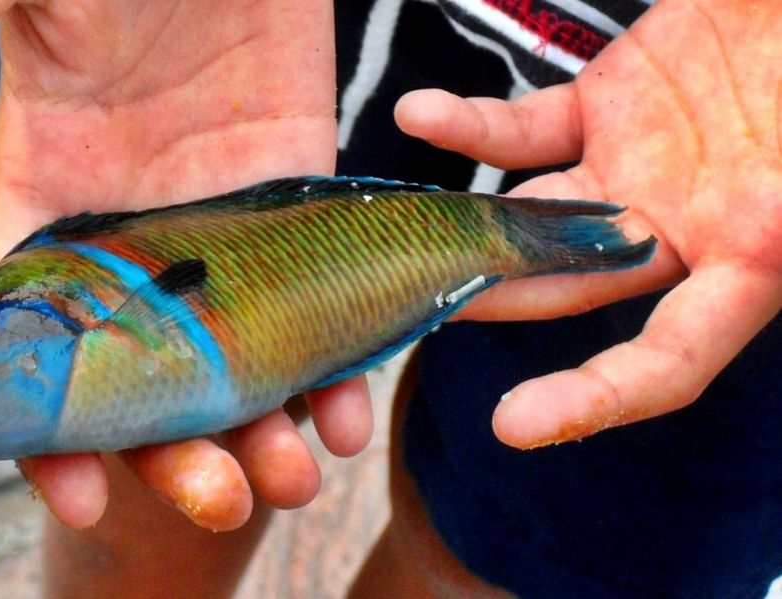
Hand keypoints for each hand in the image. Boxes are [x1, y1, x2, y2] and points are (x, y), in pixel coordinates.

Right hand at [0, 0, 373, 529]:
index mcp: (54, 196)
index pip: (37, 336)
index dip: (51, 424)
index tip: (82, 497)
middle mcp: (140, 231)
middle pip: (150, 371)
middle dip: (178, 448)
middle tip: (221, 502)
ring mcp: (225, 224)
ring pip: (238, 352)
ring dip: (264, 425)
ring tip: (294, 479)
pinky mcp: (301, 202)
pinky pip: (316, 296)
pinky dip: (334, 354)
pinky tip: (348, 406)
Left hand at [395, 0, 780, 447]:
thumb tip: (773, 242)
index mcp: (751, 253)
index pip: (670, 359)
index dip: (600, 398)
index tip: (514, 426)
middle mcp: (679, 225)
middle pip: (570, 285)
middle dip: (494, 301)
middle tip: (413, 306)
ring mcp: (632, 168)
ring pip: (532, 214)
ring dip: (464, 224)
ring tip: (397, 229)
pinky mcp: (603, 108)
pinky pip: (523, 130)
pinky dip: (469, 127)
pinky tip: (420, 116)